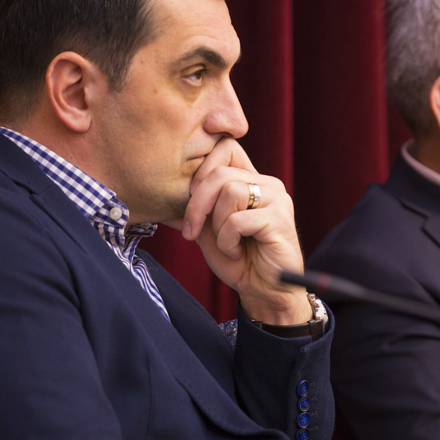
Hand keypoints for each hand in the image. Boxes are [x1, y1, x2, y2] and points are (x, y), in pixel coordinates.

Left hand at [178, 138, 310, 324]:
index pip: (225, 147)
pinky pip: (238, 220)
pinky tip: (237, 252)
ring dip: (217, 225)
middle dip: (197, 204)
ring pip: (229, 192)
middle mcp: (267, 183)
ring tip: (226, 244)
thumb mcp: (207, 230)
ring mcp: (277, 199)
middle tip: (192, 231)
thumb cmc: (238, 260)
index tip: (189, 197)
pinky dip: (227, 241)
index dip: (201, 167)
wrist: (263, 292)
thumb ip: (191, 209)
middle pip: (220, 172)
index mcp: (251, 180)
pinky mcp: (280, 218)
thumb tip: (159, 194)